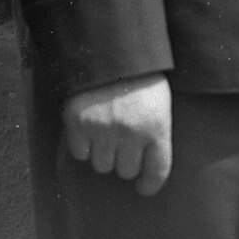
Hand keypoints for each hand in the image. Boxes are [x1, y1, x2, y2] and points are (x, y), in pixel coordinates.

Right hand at [61, 74, 173, 195]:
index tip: (144, 188)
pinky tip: (90, 128)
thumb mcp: (160, 104)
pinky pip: (80, 153)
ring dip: (103, 153)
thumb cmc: (142, 78)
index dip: (150, 184)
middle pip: (125, 171)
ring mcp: (103, 129)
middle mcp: (130, 133)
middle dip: (124, 161)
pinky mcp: (78, 124)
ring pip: (101, 165)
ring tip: (107, 131)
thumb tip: (144, 167)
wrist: (112, 50)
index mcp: (157, 127)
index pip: (157, 171)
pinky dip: (83, 145)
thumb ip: (155, 133)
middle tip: (123, 143)